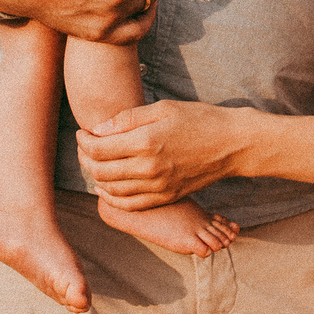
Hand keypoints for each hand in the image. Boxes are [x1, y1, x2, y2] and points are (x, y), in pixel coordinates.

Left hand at [76, 101, 248, 210]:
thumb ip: (128, 119)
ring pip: (112, 190)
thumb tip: (98, 129)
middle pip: (101, 170)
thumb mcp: (163, 108)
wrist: (232, 144)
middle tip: (84, 147)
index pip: (98, 148)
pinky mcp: (166, 197)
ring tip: (93, 163)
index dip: (83, 141)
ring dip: (96, 178)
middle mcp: (149, 168)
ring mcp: (158, 187)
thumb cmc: (199, 119)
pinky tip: (107, 187)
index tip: (82, 133)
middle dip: (85, 159)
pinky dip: (112, 198)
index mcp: (146, 142)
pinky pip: (130, 204)